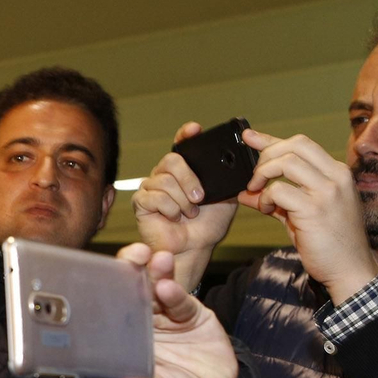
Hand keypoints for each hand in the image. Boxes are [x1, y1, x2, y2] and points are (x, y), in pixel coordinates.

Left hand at [116, 243, 238, 377]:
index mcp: (122, 343)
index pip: (108, 314)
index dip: (104, 295)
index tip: (100, 280)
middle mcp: (139, 326)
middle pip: (130, 292)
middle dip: (129, 271)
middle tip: (132, 256)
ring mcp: (163, 317)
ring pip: (156, 290)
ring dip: (156, 273)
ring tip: (158, 260)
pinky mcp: (189, 314)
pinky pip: (180, 302)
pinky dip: (176, 293)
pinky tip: (170, 286)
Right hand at [132, 122, 238, 290]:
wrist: (195, 247)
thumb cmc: (208, 224)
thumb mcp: (226, 196)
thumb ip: (228, 176)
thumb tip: (236, 161)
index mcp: (184, 170)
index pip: (181, 145)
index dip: (186, 135)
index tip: (195, 130)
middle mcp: (165, 175)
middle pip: (171, 160)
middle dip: (189, 179)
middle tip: (200, 198)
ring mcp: (151, 187)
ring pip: (164, 181)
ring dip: (182, 200)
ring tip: (189, 213)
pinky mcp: (141, 202)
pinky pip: (156, 197)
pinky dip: (171, 209)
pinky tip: (174, 218)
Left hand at [237, 129, 377, 303]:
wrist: (350, 269)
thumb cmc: (328, 243)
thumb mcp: (302, 215)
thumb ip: (277, 199)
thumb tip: (246, 193)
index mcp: (337, 173)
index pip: (302, 145)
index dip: (272, 140)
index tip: (250, 138)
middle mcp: (336, 177)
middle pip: (295, 145)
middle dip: (266, 155)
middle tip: (254, 177)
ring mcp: (327, 192)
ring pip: (286, 162)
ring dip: (263, 174)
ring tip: (257, 191)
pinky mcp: (315, 209)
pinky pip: (280, 191)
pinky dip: (266, 198)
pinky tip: (267, 210)